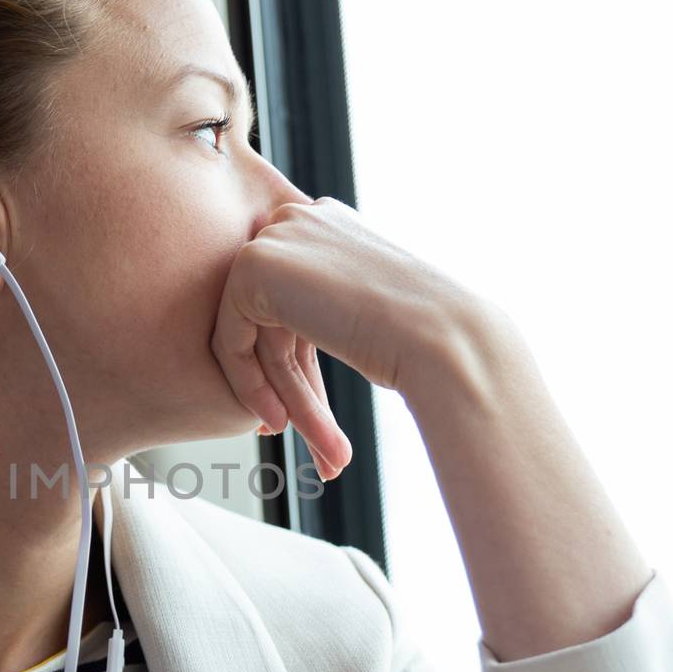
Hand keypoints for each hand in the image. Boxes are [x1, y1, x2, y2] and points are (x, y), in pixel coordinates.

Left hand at [212, 197, 494, 478]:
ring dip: (280, 397)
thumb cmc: (424, 336)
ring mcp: (274, 237)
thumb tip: (287, 335)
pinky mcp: (253, 267)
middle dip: (284, 386)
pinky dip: (251, 385)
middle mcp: (298, 219)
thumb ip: (321, 312)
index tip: (298, 414)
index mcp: (327, 224)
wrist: (441, 336)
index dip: (293, 366)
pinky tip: (280, 421)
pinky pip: (231, 340)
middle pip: (270, 321)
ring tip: (312, 451)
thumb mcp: (365, 313)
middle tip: (297, 437)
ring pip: (253, 337)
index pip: (291, 302)